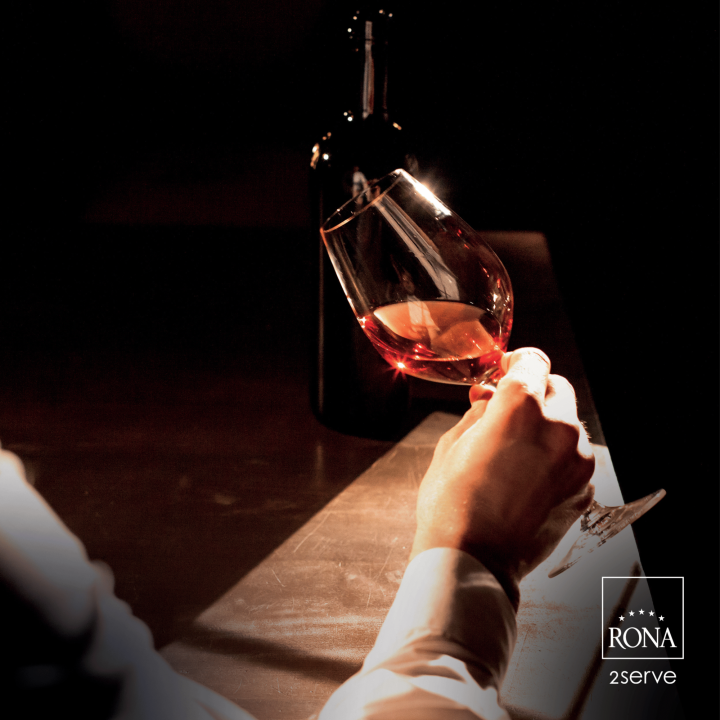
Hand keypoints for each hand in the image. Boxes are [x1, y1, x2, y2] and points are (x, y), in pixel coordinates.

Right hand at [410, 348, 594, 608]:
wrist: (473, 561)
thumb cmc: (452, 502)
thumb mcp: (452, 443)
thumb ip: (479, 411)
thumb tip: (490, 398)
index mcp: (521, 405)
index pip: (533, 361)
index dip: (516, 362)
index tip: (505, 372)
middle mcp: (559, 426)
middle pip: (557, 388)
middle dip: (534, 393)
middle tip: (505, 412)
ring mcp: (578, 461)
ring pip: (568, 424)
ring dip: (546, 427)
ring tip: (514, 452)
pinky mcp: (585, 490)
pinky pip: (573, 458)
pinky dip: (555, 458)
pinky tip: (527, 479)